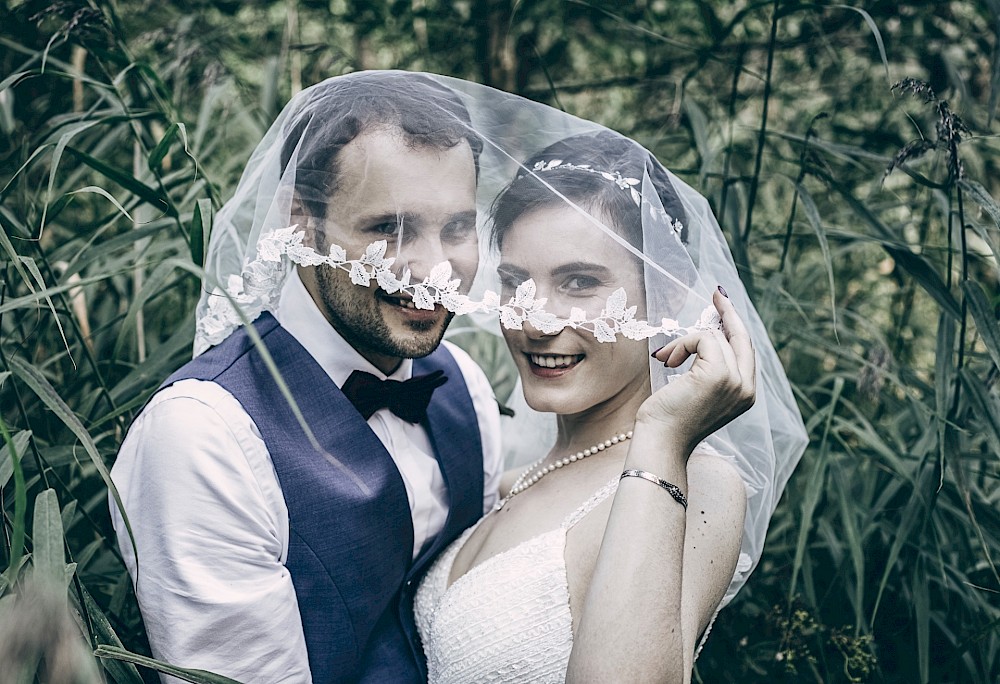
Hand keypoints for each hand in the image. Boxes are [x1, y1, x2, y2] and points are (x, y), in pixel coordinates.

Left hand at [637, 288, 755, 455]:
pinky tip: (668, 362)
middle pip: (742, 338)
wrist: (660, 442)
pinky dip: (682, 345)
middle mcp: (747, 388)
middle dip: (728, 313)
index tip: (723, 305)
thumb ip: (709, 367)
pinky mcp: (719, 375)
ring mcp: (736, 382)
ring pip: (715, 337)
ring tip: (667, 359)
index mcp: (745, 394)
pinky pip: (703, 338)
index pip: (746, 351)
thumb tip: (709, 333)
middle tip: (716, 293)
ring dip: (685, 342)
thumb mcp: (696, 390)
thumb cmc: (669, 419)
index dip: (735, 326)